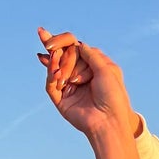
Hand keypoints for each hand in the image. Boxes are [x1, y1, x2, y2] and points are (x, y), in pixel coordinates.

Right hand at [37, 28, 141, 158]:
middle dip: (55, 47)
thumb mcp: (106, 70)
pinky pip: (51, 85)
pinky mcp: (61, 100)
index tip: (53, 36)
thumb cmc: (113, 96)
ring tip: (57, 59)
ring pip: (56, 68)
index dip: (63, 41)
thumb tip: (78, 43)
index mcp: (93, 67)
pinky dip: (51, 76)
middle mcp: (80, 75)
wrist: (109, 121)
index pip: (74, 48)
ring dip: (56, 62)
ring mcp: (70, 87)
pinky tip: (56, 72)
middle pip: (63, 55)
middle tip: (44, 37)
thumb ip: (90, 55)